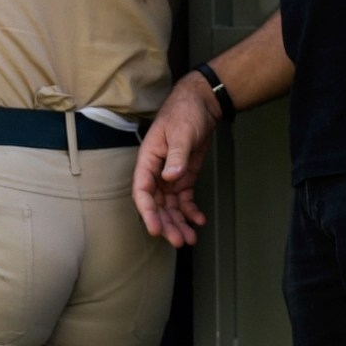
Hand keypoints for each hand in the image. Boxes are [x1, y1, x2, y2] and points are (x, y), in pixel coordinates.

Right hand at [133, 76, 221, 247]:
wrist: (202, 105)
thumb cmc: (185, 113)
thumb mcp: (181, 133)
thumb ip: (176, 156)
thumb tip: (169, 177)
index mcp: (148, 160)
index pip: (142, 191)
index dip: (148, 212)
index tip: (156, 229)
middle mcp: (156, 172)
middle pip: (157, 205)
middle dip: (166, 224)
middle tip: (178, 241)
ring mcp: (170, 176)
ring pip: (171, 207)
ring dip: (178, 223)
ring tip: (189, 239)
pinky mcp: (184, 178)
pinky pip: (184, 200)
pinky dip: (191, 212)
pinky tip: (199, 221)